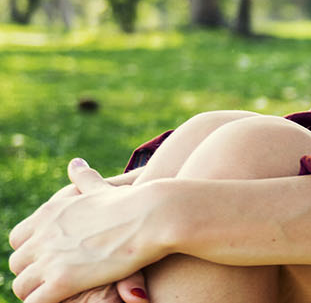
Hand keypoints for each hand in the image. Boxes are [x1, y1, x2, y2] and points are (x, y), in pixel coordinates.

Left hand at [9, 160, 162, 302]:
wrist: (153, 214)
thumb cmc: (134, 201)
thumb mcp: (101, 187)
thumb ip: (84, 179)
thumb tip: (75, 163)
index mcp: (49, 213)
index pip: (17, 239)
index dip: (32, 251)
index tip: (51, 258)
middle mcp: (43, 234)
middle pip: (16, 263)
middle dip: (32, 273)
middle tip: (57, 278)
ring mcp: (50, 257)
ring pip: (21, 285)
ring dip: (37, 291)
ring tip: (62, 293)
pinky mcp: (62, 279)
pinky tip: (65, 301)